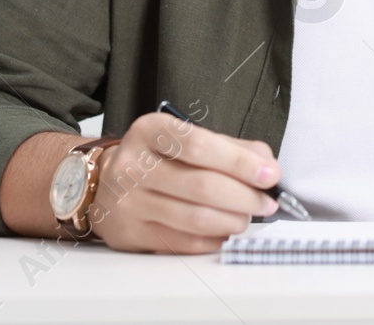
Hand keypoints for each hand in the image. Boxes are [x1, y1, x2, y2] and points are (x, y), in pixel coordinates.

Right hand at [89, 111, 280, 252]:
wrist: (104, 182)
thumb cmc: (157, 158)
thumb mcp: (187, 138)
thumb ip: (230, 148)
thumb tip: (267, 166)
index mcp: (149, 131)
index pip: (200, 146)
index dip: (240, 162)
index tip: (270, 173)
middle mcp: (133, 166)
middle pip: (202, 186)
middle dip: (245, 197)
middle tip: (267, 201)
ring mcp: (129, 203)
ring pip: (195, 219)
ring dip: (233, 221)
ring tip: (247, 216)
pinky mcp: (131, 234)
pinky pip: (184, 242)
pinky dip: (214, 239)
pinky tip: (224, 230)